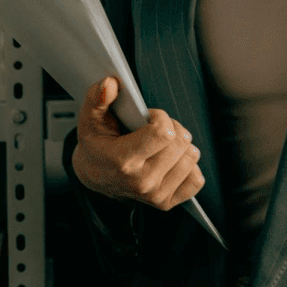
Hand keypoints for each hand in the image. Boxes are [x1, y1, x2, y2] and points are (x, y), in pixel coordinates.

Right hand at [72, 76, 203, 211]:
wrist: (94, 176)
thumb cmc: (96, 145)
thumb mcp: (90, 119)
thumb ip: (97, 99)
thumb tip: (110, 84)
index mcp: (123, 161)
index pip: (165, 133)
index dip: (160, 118)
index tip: (148, 118)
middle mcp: (141, 182)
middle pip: (180, 143)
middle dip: (172, 129)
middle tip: (155, 131)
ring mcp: (154, 195)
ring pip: (191, 157)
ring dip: (180, 146)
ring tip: (161, 146)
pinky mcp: (166, 202)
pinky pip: (196, 179)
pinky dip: (188, 166)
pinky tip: (170, 161)